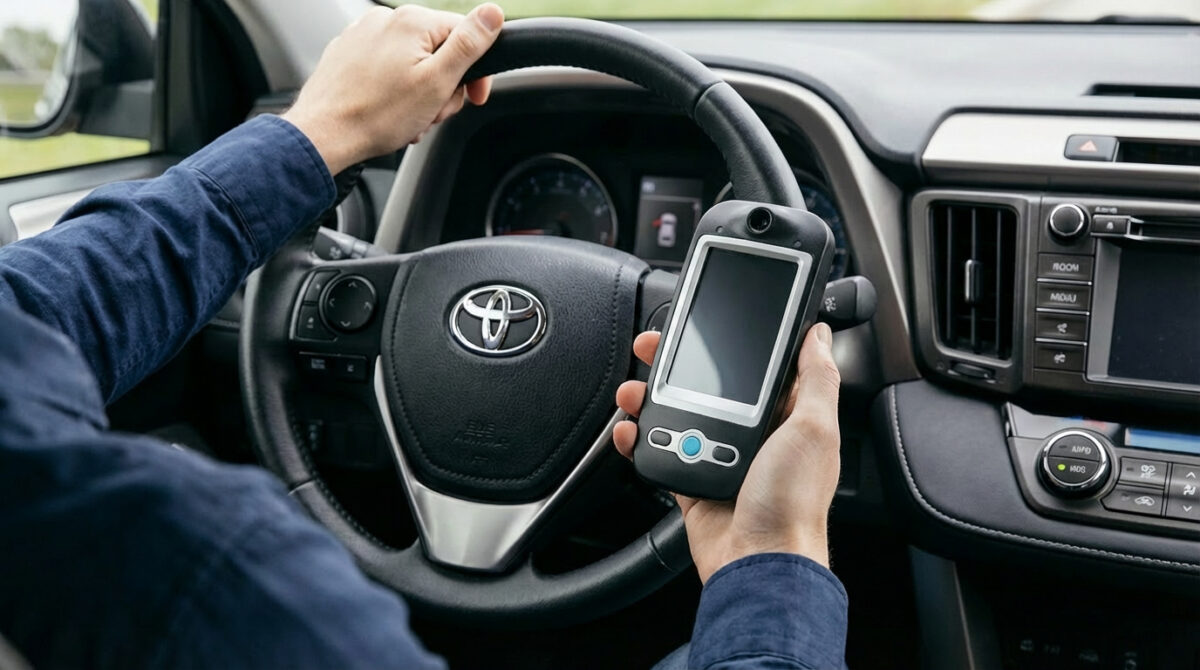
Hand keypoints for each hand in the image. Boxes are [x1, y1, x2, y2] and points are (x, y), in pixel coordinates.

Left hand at [282, 3, 503, 174]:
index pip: (466, 35)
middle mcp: (385, 19)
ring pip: (413, 62)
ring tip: (407, 116)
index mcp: (412, 21)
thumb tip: (493, 13)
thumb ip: (468, 44)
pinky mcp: (348, 53)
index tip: (474, 97)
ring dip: (420, 93)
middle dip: (442, 86)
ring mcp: (363, 35)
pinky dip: (394, 90)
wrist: (324, 135)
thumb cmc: (377, 115)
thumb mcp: (437, 82)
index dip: (476, 71)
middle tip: (430, 112)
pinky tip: (388, 111)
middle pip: (438, 50)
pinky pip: (386, 68)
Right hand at [613, 323, 840, 582]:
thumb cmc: (794, 504)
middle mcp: (756, 435)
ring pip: (679, 414)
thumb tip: (820, 336)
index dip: (729, 345)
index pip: (756, 368)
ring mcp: (722, 457)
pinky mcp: (695, 480)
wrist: (759, 562)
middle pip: (709, 386)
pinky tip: (631, 431)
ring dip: (651, 400)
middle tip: (652, 351)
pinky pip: (662, 451)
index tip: (701, 328)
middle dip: (676, 366)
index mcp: (788, 417)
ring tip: (633, 393)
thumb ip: (817, 379)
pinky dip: (642, 440)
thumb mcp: (815, 430)